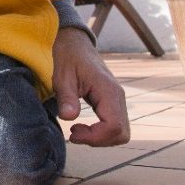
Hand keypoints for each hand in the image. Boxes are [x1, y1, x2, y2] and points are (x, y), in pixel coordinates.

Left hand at [52, 26, 129, 145]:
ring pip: (121, 132)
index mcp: (108, 91)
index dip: (95, 137)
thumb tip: (69, 118)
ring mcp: (118, 100)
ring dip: (100, 138)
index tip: (73, 132)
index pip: (114, 126)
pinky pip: (115, 125)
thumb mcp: (62, 76)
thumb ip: (66, 97)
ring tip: (77, 130)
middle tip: (74, 133)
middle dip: (99, 140)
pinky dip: (102, 132)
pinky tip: (83, 126)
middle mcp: (118, 97)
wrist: (74, 44)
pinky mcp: (113, 103)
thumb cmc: (68, 57)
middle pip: (122, 133)